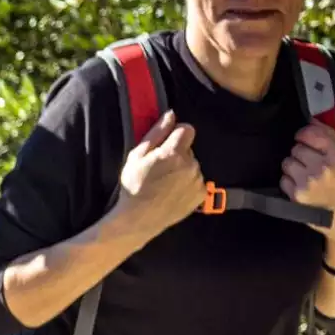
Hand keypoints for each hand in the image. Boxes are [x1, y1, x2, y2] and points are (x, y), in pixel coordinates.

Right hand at [117, 110, 207, 235]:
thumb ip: (156, 133)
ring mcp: (197, 181)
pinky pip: (197, 181)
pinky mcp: (201, 194)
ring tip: (164, 182)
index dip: (175, 133)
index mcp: (174, 153)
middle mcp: (190, 165)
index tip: (165, 144)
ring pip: (193, 165)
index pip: (187, 129)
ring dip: (182, 169)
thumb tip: (171, 114)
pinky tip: (172, 192)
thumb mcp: (136, 156)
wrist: (139, 219)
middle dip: (177, 153)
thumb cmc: (134, 186)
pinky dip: (187, 184)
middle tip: (159, 167)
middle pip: (189, 148)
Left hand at [281, 120, 334, 263]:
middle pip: (296, 148)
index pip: (311, 133)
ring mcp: (309, 181)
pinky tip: (301, 188)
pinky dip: (289, 183)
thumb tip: (310, 120)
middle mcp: (323, 167)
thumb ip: (330, 139)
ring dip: (293, 169)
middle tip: (309, 165)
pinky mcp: (297, 194)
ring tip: (305, 177)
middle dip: (300, 155)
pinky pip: (283, 180)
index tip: (301, 139)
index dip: (303, 135)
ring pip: (287, 162)